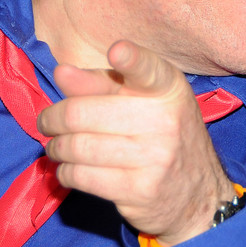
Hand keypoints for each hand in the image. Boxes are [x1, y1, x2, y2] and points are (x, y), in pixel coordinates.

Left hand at [38, 40, 233, 246]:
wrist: (198, 195)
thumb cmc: (163, 138)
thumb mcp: (144, 103)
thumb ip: (102, 84)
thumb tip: (62, 73)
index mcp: (168, 89)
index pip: (149, 70)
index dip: (132, 60)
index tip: (117, 51)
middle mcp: (166, 121)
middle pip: (82, 112)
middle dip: (52, 118)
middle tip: (47, 122)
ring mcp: (155, 157)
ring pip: (77, 147)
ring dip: (56, 148)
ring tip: (56, 147)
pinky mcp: (140, 190)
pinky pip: (82, 176)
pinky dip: (65, 172)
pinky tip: (69, 169)